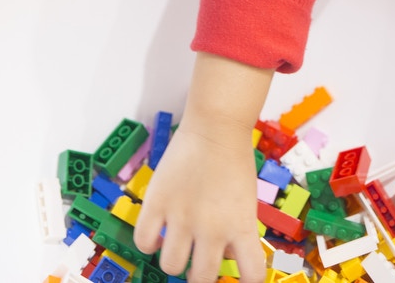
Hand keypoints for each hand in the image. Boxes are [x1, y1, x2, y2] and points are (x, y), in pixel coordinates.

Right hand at [134, 53, 272, 282]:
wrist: (216, 127)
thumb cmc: (234, 160)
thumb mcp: (245, 202)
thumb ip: (236, 232)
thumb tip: (224, 256)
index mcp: (241, 227)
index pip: (251, 274)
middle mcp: (212, 229)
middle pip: (201, 278)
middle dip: (199, 275)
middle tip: (197, 263)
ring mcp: (182, 217)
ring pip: (170, 266)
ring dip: (174, 261)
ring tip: (177, 246)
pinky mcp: (157, 203)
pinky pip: (143, 242)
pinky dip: (149, 244)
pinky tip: (157, 234)